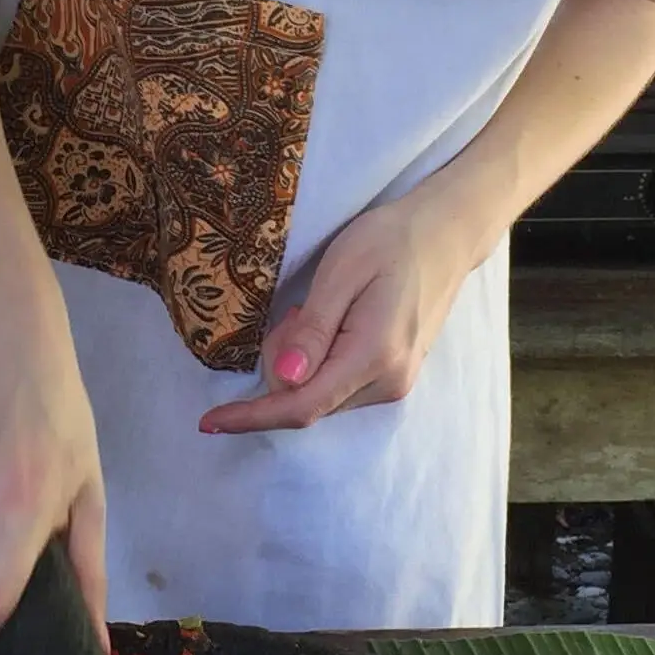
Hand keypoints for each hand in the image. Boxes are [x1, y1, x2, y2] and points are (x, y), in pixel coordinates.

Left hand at [200, 193, 486, 435]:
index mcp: (374, 357)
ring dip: (298, 365)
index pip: (302, 405)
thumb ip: (313, 329)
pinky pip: (337, 388)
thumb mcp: (342, 271)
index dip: (252, 417)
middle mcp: (389, 383)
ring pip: (320, 398)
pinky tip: (328, 324)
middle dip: (279, 367)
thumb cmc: (390, 240)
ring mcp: (396, 384)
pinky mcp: (395, 378)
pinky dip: (316, 364)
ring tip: (314, 311)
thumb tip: (284, 380)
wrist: (445, 234)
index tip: (209, 421)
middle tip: (292, 311)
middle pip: (307, 403)